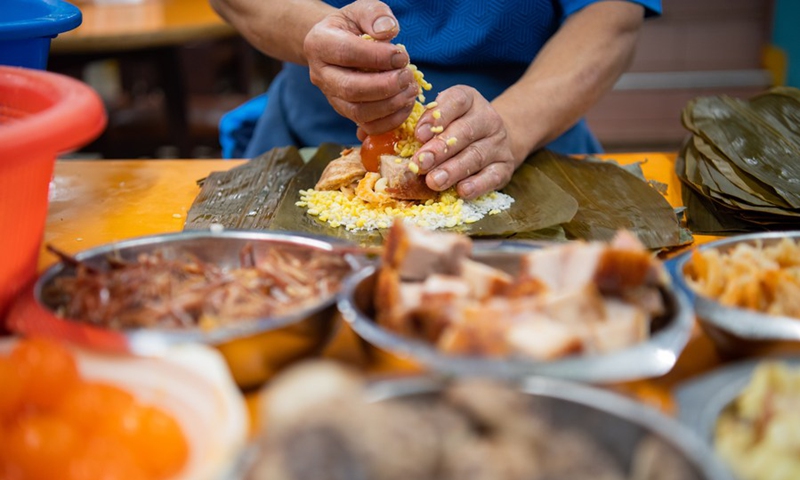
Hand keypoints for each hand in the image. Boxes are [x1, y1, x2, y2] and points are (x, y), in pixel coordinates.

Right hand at [303, 0, 417, 134]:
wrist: (339, 43)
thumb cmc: (353, 26)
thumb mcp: (361, 10)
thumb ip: (375, 15)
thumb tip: (388, 31)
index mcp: (319, 44)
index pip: (347, 54)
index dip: (377, 57)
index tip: (402, 55)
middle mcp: (321, 74)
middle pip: (351, 89)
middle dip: (385, 86)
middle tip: (407, 76)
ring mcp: (332, 97)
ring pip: (359, 112)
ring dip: (390, 105)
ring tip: (410, 90)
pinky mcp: (346, 112)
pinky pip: (367, 126)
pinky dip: (390, 121)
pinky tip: (406, 105)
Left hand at [412, 86, 522, 199]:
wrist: (492, 141)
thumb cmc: (456, 129)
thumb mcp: (443, 118)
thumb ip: (429, 125)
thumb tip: (414, 143)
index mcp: (470, 100)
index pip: (457, 101)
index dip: (437, 117)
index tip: (419, 135)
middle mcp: (488, 119)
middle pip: (465, 132)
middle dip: (440, 149)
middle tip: (420, 163)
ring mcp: (499, 144)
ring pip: (476, 156)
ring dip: (453, 170)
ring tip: (433, 181)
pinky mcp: (505, 167)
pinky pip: (492, 176)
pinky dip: (477, 185)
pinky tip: (462, 191)